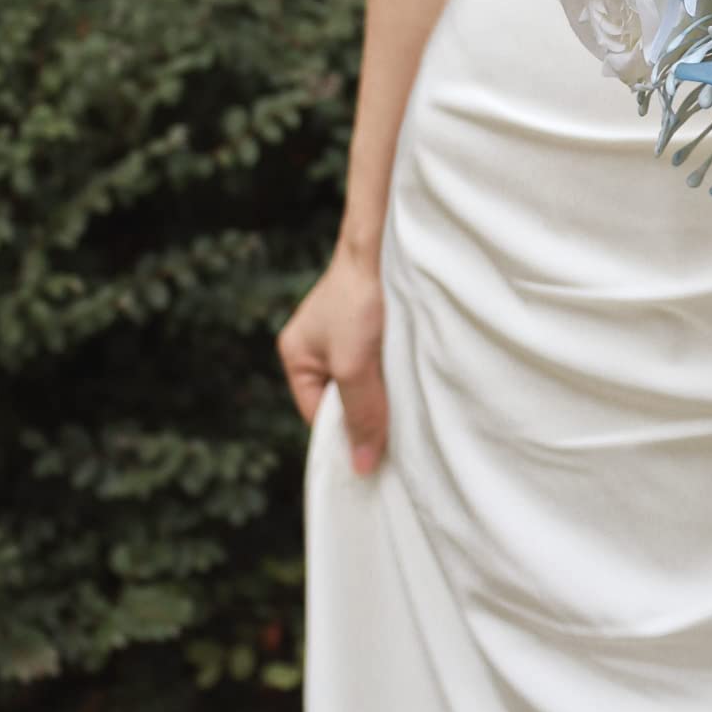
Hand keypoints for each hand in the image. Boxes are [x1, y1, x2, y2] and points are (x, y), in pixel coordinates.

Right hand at [276, 235, 388, 473]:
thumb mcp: (355, 365)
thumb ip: (360, 414)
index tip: (375, 449)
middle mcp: (318, 349)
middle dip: (368, 412)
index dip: (345, 433)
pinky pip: (383, 364)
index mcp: (296, 356)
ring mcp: (346, 336)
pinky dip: (396, 372)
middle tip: (396, 427)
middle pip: (344, 401)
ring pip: (367, 384)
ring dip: (386, 392)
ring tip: (407, 398)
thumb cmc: (359, 300)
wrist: (386, 244)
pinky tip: (415, 377)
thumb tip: (360, 467)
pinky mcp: (374, 326)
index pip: (318, 415)